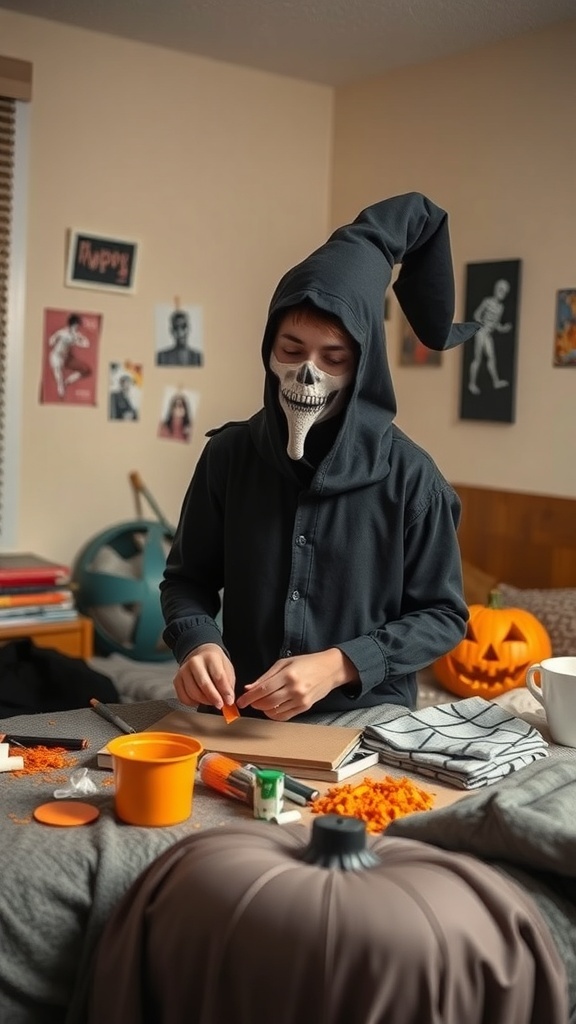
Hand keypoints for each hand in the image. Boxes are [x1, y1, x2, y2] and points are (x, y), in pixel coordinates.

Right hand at [173, 644, 235, 708]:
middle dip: (213, 697)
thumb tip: (228, 701)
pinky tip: (200, 700)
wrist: (201, 655)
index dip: (224, 691)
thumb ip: (228, 684)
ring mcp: (183, 670)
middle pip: (204, 684)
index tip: (229, 701)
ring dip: (204, 701)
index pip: (218, 676)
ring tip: (212, 701)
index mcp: (210, 657)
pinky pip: (183, 697)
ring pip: (193, 692)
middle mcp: (195, 662)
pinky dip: (193, 703)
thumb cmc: (216, 664)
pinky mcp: (177, 680)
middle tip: (220, 705)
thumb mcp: (227, 669)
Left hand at [236, 649, 358, 720]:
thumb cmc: (307, 663)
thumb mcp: (284, 663)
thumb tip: (249, 688)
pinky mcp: (305, 708)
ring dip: (264, 709)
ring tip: (261, 702)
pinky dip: (274, 714)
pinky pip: (284, 716)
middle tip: (250, 701)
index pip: (263, 689)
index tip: (241, 701)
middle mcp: (294, 689)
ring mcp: (300, 700)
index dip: (249, 697)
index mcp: (288, 675)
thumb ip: (266, 676)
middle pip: (267, 702)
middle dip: (255, 704)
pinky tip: (271, 708)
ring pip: (275, 711)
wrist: (330, 669)